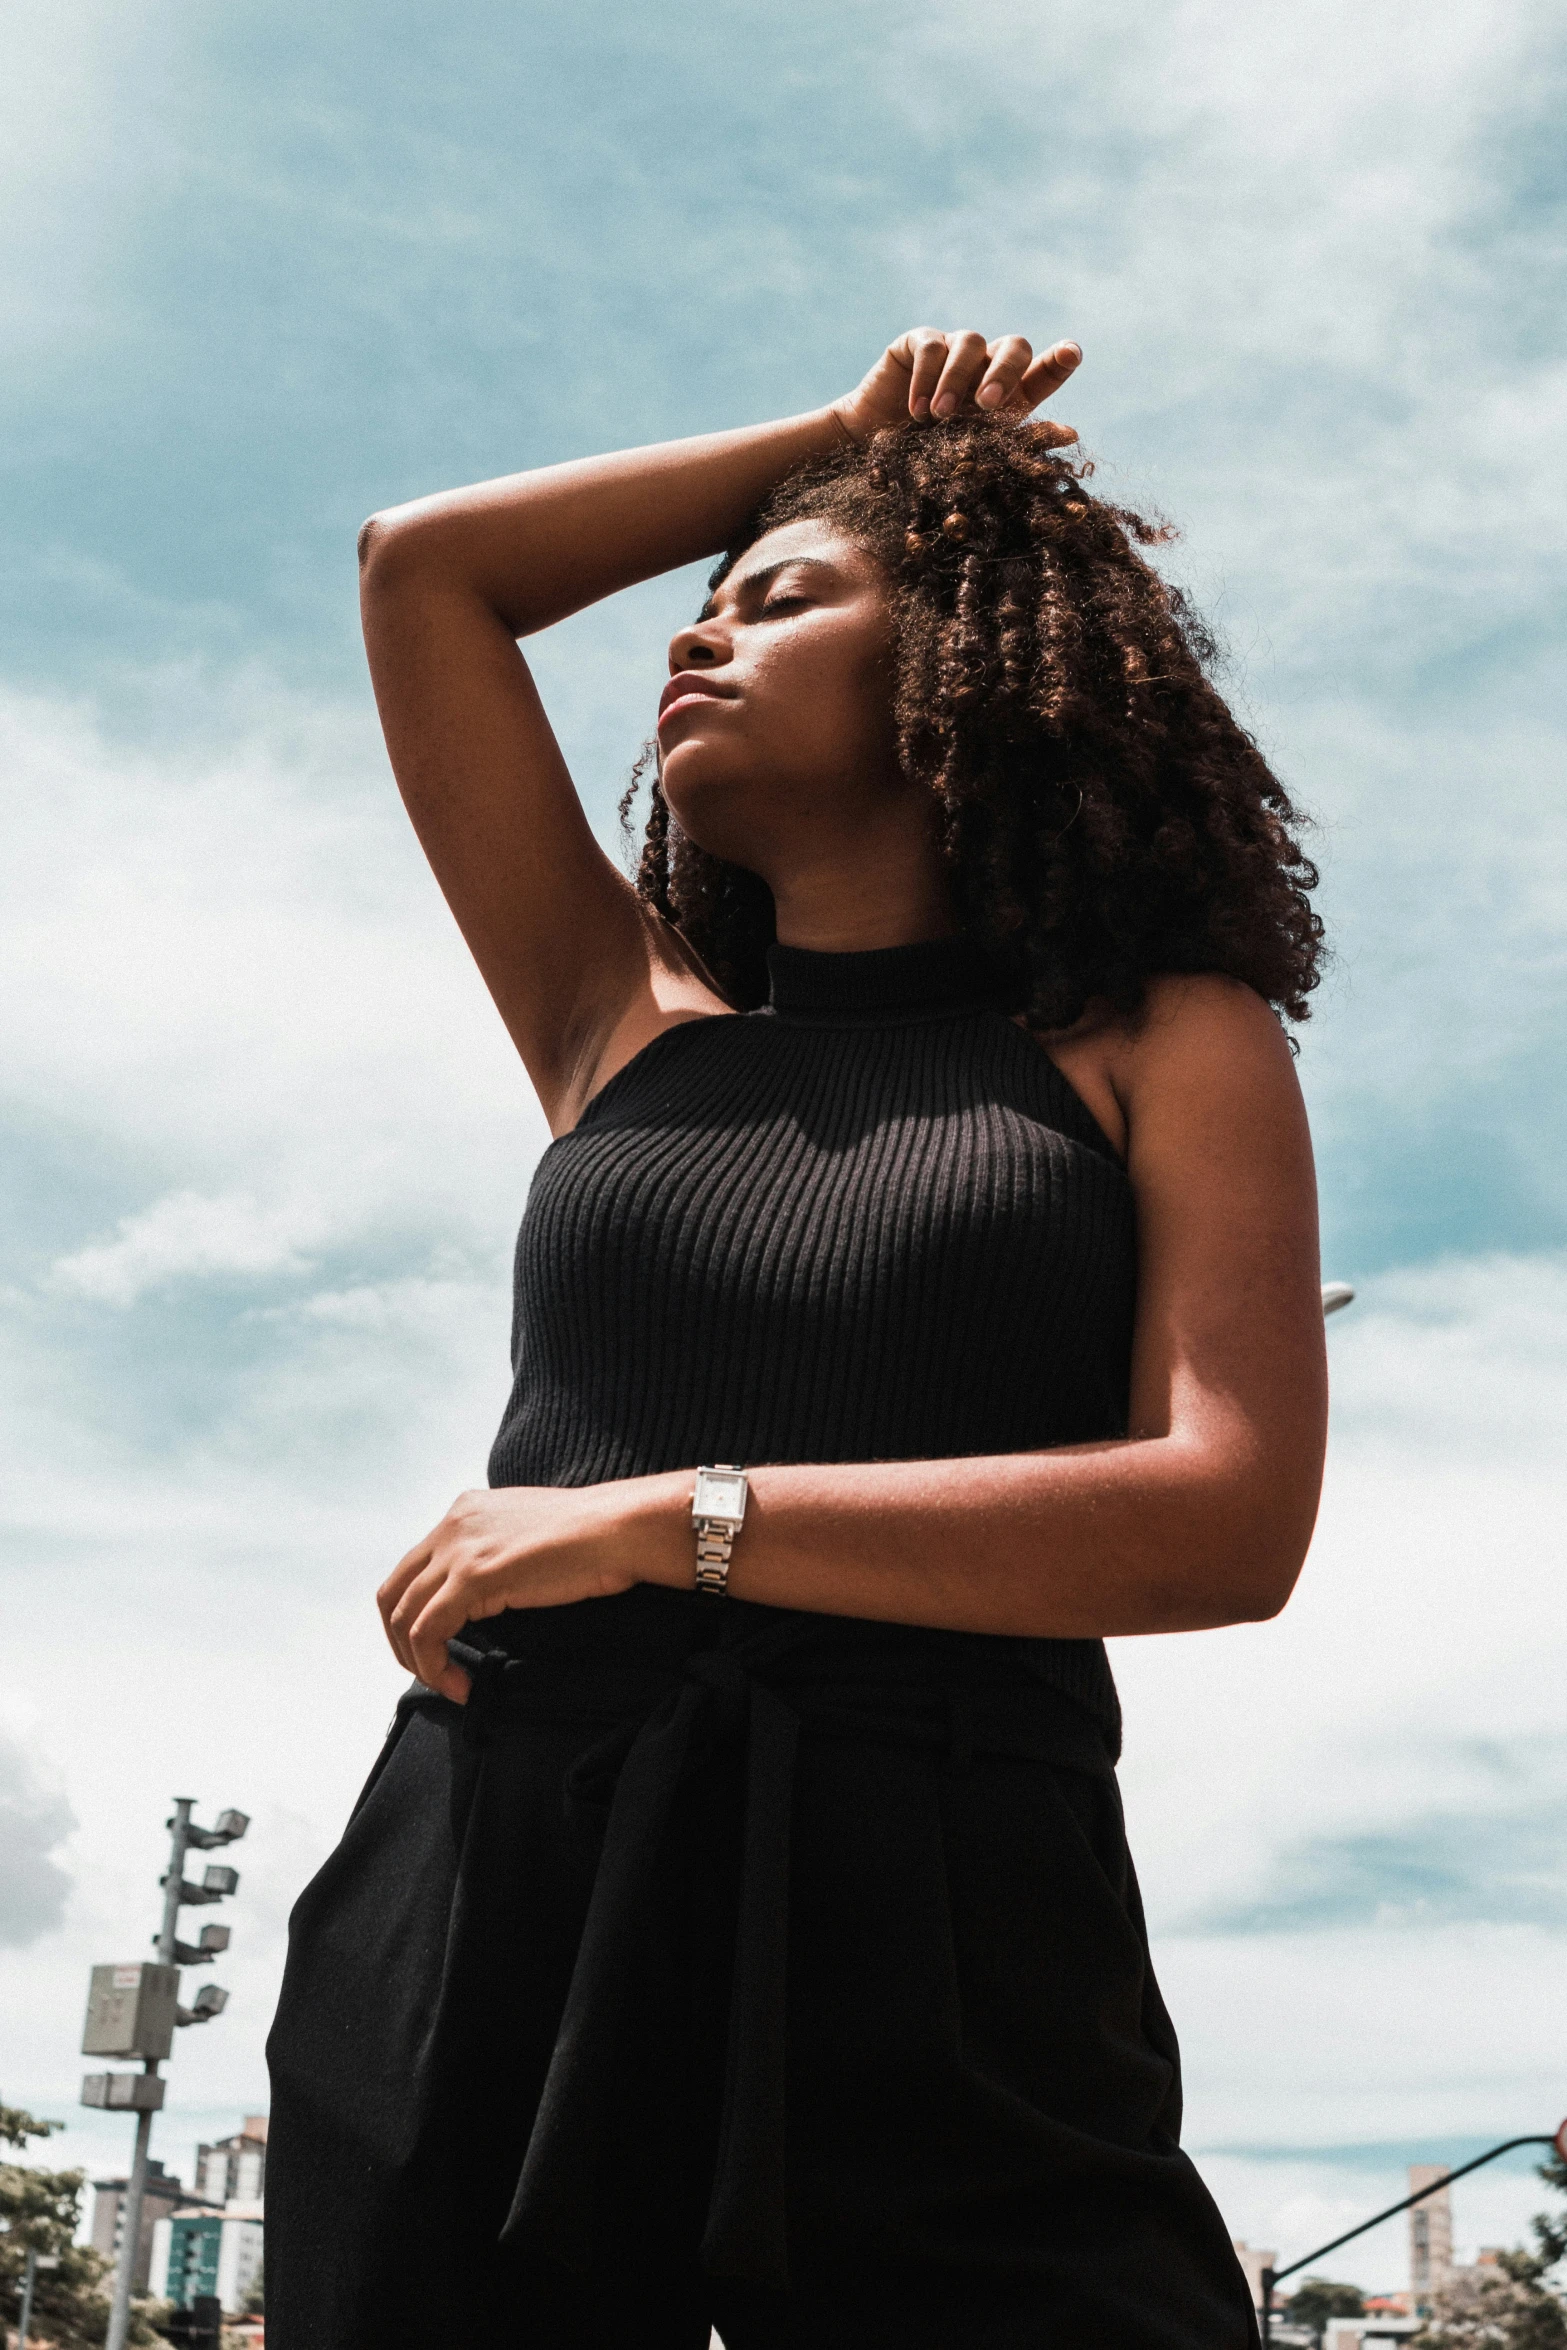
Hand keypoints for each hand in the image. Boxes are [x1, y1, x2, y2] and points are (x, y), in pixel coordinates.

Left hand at [377, 1485, 640, 1700]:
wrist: (618, 1528)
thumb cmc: (594, 1537)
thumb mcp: (528, 1534)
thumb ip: (499, 1551)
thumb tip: (491, 1589)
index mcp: (465, 1511)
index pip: (413, 1568)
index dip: (414, 1614)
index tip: (438, 1647)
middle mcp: (453, 1524)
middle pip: (393, 1592)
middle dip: (400, 1640)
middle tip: (429, 1670)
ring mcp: (459, 1549)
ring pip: (403, 1616)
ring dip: (417, 1660)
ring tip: (447, 1683)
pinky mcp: (472, 1576)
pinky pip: (427, 1632)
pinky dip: (435, 1667)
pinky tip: (461, 1685)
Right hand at [832, 328, 1080, 446]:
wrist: (870, 454)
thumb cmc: (925, 460)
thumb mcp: (975, 456)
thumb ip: (1019, 442)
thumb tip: (1072, 432)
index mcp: (1008, 394)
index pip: (1042, 371)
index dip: (1059, 360)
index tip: (1072, 353)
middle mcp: (985, 365)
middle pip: (1014, 347)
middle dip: (1005, 371)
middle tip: (988, 405)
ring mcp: (953, 349)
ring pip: (971, 343)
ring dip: (958, 380)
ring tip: (940, 417)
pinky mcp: (918, 343)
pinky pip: (931, 346)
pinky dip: (926, 377)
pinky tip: (917, 410)